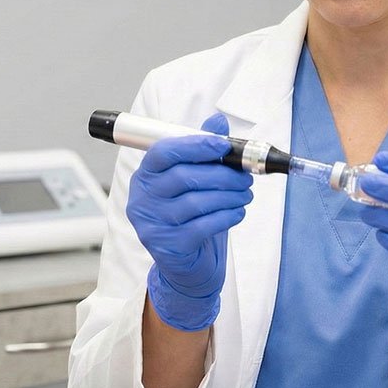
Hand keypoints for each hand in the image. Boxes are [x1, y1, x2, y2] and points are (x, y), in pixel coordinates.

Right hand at [127, 113, 253, 330]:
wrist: (187, 266)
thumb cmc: (189, 218)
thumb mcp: (194, 182)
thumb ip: (201, 150)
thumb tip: (217, 121)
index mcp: (145, 177)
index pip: (163, 152)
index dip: (195, 145)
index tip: (223, 145)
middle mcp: (142, 199)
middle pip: (184, 177)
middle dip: (222, 175)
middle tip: (245, 178)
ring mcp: (152, 225)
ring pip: (196, 202)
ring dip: (229, 196)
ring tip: (245, 195)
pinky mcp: (168, 247)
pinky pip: (203, 226)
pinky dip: (226, 216)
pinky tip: (237, 212)